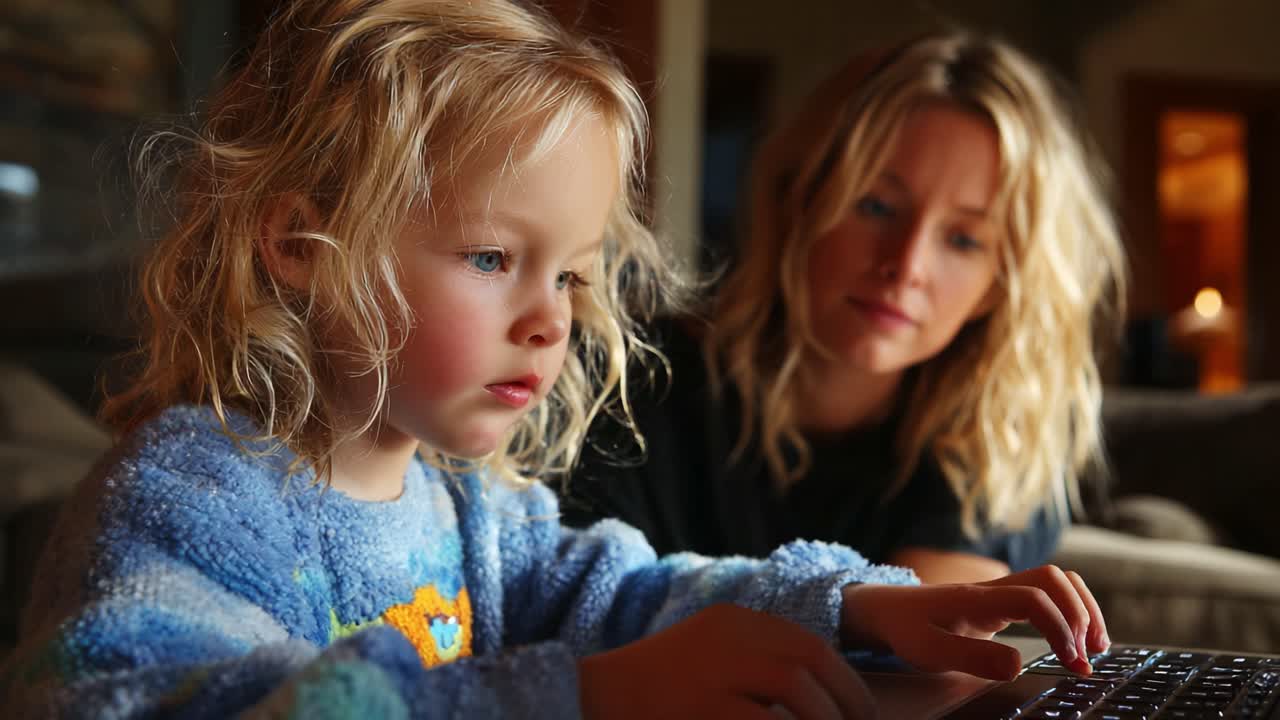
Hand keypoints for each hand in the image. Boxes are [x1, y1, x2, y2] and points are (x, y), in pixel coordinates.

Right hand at [579, 603, 877, 719]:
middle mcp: (726, 637)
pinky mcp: (702, 706)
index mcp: (733, 622)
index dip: (846, 682)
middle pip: (809, 661)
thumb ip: (756, 665)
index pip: (809, 644)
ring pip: (795, 687)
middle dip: (845, 703)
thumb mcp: (710, 659)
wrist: (590, 700)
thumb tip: (820, 697)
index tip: (859, 713)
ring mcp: (712, 669)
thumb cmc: (655, 694)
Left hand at [840, 565, 1109, 680]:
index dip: (1060, 627)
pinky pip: (1049, 594)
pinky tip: (1077, 640)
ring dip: (1083, 610)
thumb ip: (971, 657)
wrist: (887, 608)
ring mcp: (1002, 590)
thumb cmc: (906, 629)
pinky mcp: (1005, 599)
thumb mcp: (929, 650)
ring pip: (1057, 581)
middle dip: (1081, 615)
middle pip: (1055, 579)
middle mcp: (996, 587)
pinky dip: (1072, 611)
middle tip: (1086, 659)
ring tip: (1095, 649)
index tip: (1070, 662)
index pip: (1034, 598)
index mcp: (979, 598)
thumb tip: (1018, 665)